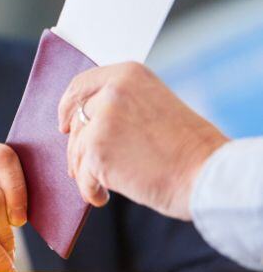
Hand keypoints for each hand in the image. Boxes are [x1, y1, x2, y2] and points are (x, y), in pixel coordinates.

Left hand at [58, 62, 228, 219]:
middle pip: (77, 120)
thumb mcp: (155, 105)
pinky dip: (90, 189)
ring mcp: (102, 121)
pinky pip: (82, 174)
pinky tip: (103, 196)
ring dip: (84, 170)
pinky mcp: (97, 152)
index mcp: (127, 74)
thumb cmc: (188, 147)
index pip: (80, 85)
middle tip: (82, 166)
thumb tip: (85, 120)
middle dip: (77, 146)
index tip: (62, 123)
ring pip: (76, 149)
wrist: (208, 174)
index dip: (67, 105)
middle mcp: (111, 92)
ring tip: (99, 185)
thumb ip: (122, 104)